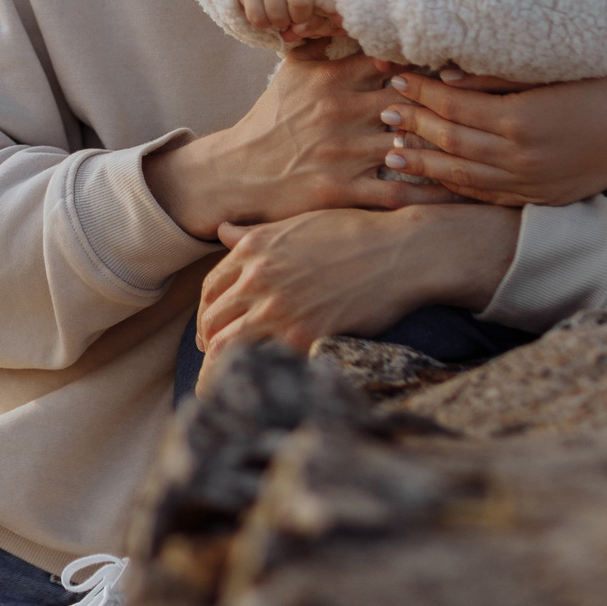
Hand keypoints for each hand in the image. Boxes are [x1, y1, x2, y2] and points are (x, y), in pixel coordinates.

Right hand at [142, 49, 457, 239]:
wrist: (238, 172)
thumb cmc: (271, 119)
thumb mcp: (292, 71)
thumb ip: (320, 39)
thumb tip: (339, 4)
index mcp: (332, 78)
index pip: (393, 61)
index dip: (430, 63)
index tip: (463, 66)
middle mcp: (340, 111)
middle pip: (411, 101)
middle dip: (448, 105)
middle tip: (488, 107)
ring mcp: (342, 152)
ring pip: (410, 145)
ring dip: (447, 149)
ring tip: (486, 148)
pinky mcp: (341, 190)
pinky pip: (398, 192)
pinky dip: (432, 194)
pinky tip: (461, 192)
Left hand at [196, 203, 521, 361]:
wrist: (399, 252)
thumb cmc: (353, 233)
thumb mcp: (297, 224)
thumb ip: (254, 234)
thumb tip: (221, 229)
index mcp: (253, 249)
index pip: (211, 290)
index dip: (207, 314)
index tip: (210, 329)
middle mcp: (258, 277)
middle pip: (214, 319)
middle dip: (210, 341)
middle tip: (215, 358)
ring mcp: (278, 307)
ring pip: (230, 344)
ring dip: (224, 363)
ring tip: (227, 377)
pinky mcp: (303, 334)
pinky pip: (265, 359)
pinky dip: (257, 371)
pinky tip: (260, 381)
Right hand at [236, 0, 340, 43]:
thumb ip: (333, 9)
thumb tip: (341, 23)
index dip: (333, 2)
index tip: (334, 10)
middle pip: (300, 3)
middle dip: (301, 17)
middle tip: (300, 16)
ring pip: (277, 14)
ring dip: (282, 22)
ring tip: (285, 15)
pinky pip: (257, 17)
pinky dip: (264, 23)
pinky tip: (269, 15)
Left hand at [377, 39, 606, 205]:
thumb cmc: (603, 84)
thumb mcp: (547, 73)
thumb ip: (494, 78)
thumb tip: (445, 74)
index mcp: (521, 119)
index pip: (452, 105)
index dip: (421, 91)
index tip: (395, 77)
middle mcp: (521, 157)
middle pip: (450, 141)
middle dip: (414, 124)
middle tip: (383, 110)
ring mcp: (531, 183)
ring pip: (461, 175)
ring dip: (423, 163)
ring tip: (392, 150)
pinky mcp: (541, 198)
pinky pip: (487, 197)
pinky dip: (454, 189)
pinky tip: (433, 180)